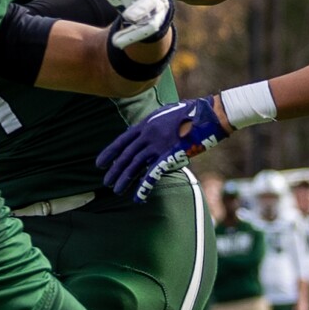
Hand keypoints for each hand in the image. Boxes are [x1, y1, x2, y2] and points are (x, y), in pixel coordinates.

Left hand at [98, 96, 230, 202]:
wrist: (209, 115)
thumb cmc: (192, 112)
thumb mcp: (167, 113)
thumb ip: (154, 123)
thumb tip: (147, 130)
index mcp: (146, 123)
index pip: (122, 140)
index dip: (110, 153)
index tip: (100, 164)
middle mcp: (148, 135)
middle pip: (126, 155)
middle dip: (115, 170)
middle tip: (106, 182)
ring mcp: (158, 146)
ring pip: (135, 166)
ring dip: (124, 179)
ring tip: (116, 190)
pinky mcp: (169, 156)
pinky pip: (152, 174)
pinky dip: (144, 187)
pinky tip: (137, 197)